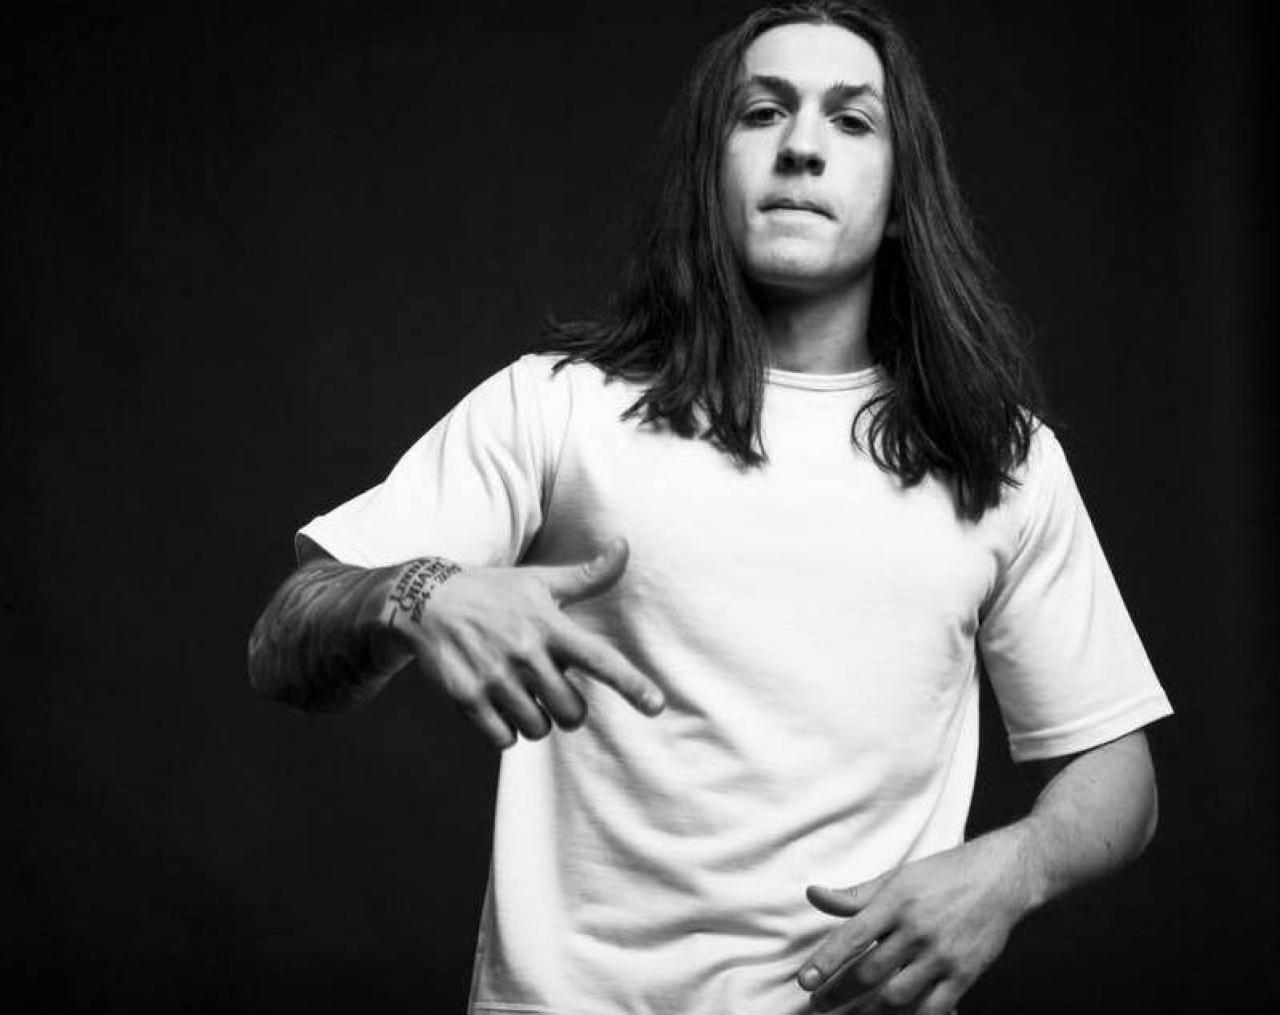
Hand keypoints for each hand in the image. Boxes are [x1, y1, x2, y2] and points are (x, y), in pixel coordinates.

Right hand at [390, 537, 664, 747]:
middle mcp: (525, 653)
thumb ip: (587, 575)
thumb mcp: (540, 581)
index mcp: (549, 626)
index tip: (657, 705)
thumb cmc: (494, 593)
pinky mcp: (467, 698)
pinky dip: (506, 730)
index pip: (599, 658)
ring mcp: (495, 677)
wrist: (425, 602)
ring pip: (538, 728)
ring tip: (518, 691)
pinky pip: (504, 739)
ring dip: (535, 718)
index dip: (630, 683)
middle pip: (571, 711)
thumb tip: (625, 546)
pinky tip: (497, 704)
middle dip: (567, 708)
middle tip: (549, 688)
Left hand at [796, 829, 1037, 1013]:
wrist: (1002, 878)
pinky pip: (933, 1008)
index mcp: (896, 901)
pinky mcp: (964, 974)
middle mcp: (917, 930)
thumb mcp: (897, 877)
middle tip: (818, 1005)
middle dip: (839, 993)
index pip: (853, 936)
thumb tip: (813, 895)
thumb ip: (855, 895)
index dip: (826, 961)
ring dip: (867, 1013)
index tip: (805, 981)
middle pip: (870, 972)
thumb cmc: (944, 874)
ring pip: (897, 996)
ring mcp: (942, 955)